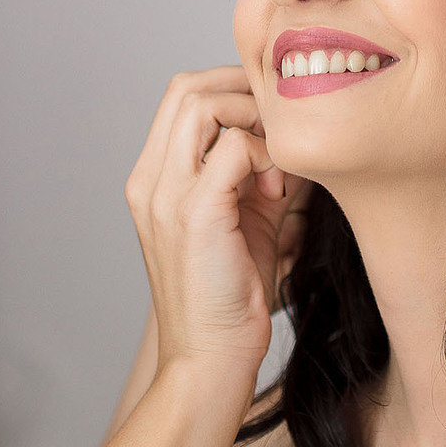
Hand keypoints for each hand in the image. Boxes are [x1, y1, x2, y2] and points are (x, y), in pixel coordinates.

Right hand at [124, 67, 284, 381]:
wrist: (210, 358)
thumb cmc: (230, 295)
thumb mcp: (242, 219)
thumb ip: (255, 173)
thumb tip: (295, 134)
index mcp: (154, 180)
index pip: (181, 95)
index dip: (231, 88)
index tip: (273, 118)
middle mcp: (150, 182)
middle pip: (185, 88)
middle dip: (243, 91)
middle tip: (280, 126)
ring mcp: (166, 196)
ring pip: (201, 105)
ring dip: (253, 119)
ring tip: (276, 163)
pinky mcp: (194, 213)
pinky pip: (232, 147)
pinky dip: (264, 155)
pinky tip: (277, 190)